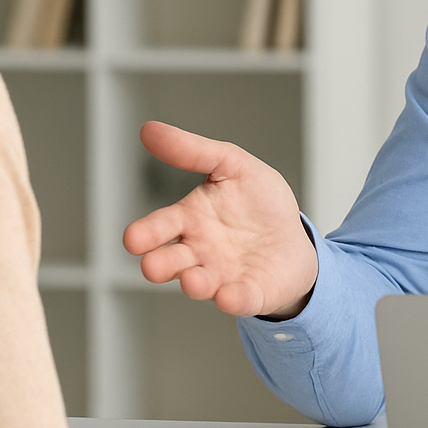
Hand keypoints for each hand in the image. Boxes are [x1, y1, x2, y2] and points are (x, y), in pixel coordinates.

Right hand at [123, 121, 318, 318]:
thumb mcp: (232, 165)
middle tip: (153, 265)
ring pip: (199, 283)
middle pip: (169, 261)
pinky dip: (233, 299)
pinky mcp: (249, 292)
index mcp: (189, 220)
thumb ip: (193, 151)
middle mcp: (198, 252)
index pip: (158, 227)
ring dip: (194, 283)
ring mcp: (221, 275)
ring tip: (194, 280)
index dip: (145, 233)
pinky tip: (229, 295)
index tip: (133, 239)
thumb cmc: (258, 202)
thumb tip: (148, 129)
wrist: (294, 236)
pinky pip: (238, 298)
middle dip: (159, 264)